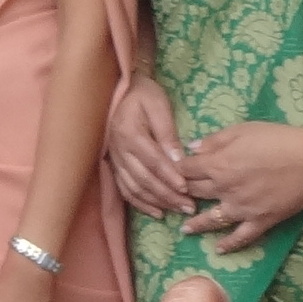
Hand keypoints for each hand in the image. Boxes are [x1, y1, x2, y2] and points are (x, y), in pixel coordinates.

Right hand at [105, 73, 192, 215]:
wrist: (123, 89)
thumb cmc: (144, 95)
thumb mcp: (159, 106)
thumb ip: (167, 133)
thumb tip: (178, 161)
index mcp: (129, 133)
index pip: (152, 161)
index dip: (169, 177)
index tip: (186, 189)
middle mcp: (119, 150)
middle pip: (144, 179)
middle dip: (167, 195)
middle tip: (189, 207)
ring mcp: (114, 159)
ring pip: (135, 188)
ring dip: (156, 202)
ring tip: (177, 210)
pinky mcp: (115, 165)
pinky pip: (125, 189)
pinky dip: (140, 203)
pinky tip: (157, 212)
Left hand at [177, 121, 302, 254]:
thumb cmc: (277, 139)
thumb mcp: (242, 130)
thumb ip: (214, 140)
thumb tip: (191, 149)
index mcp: (217, 164)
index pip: (186, 169)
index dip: (175, 170)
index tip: (168, 173)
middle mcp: (224, 189)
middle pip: (195, 193)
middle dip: (181, 195)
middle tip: (172, 201)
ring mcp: (241, 209)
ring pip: (211, 220)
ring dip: (196, 225)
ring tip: (185, 230)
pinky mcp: (259, 221)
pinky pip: (241, 237)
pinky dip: (229, 245)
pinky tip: (219, 249)